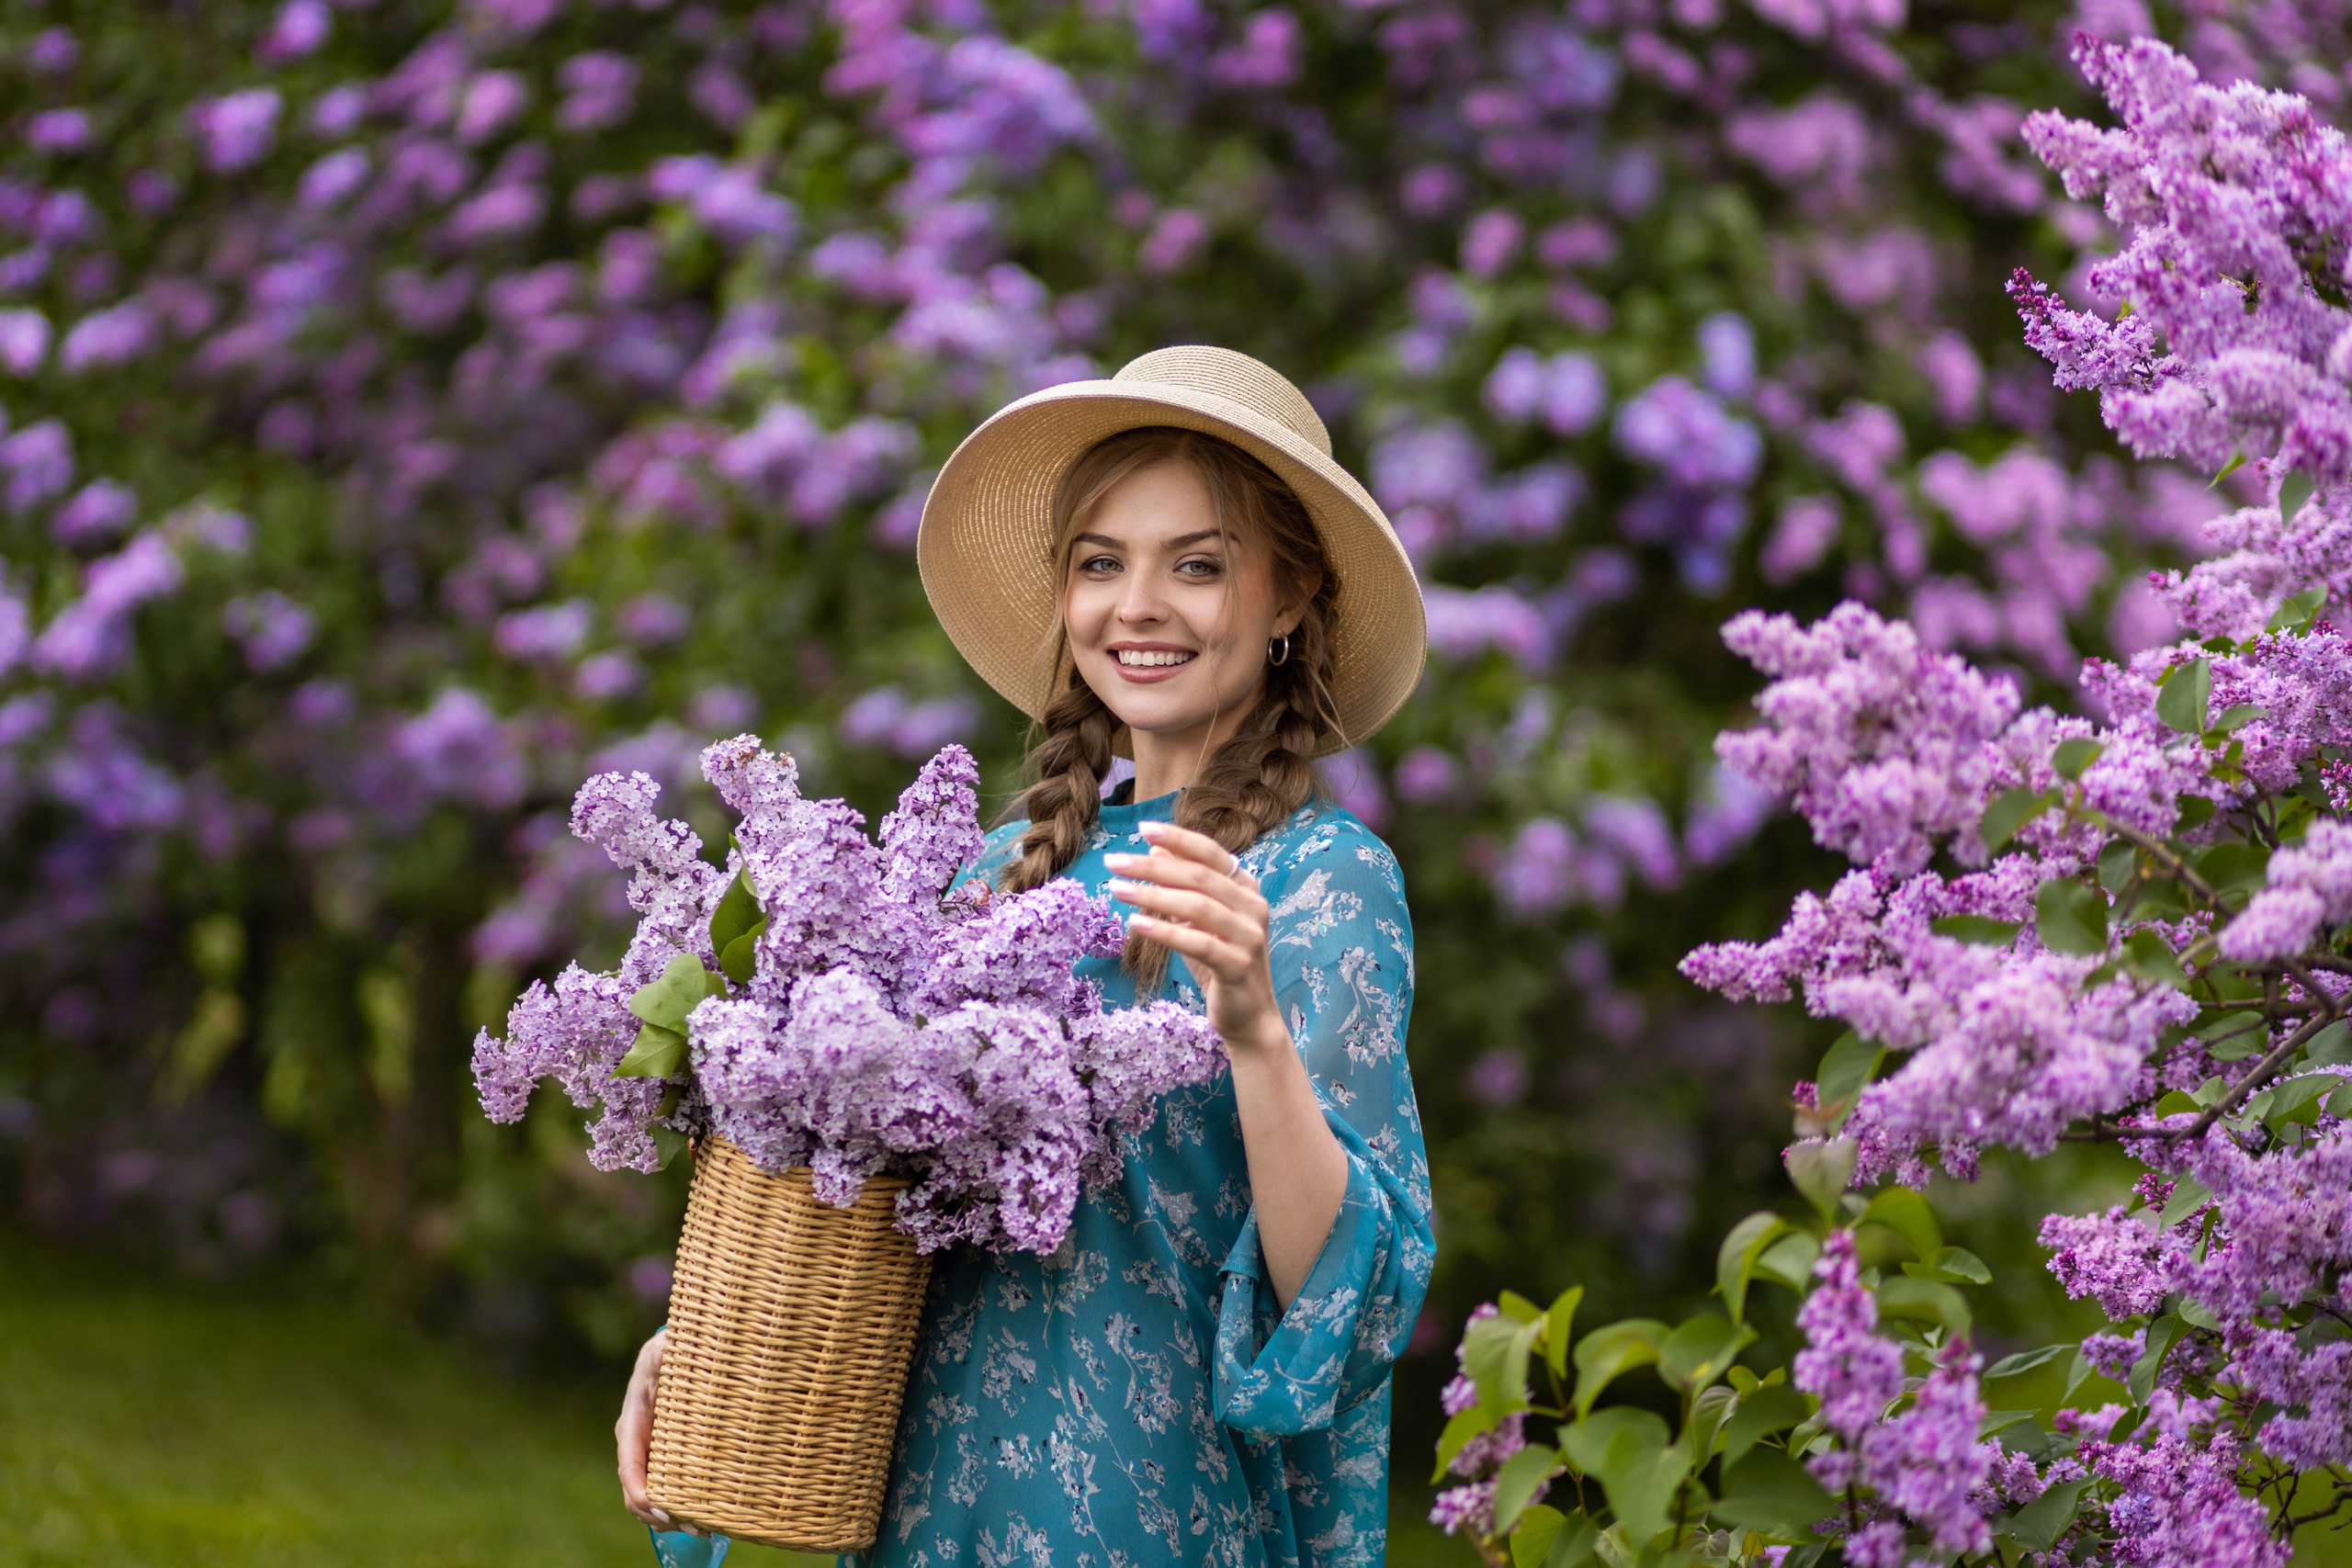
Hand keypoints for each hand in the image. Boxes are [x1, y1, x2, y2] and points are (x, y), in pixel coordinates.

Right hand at [616, 1327, 700, 1534]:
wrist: (670, 1355)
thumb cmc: (668, 1353)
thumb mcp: (665, 1350)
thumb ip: (665, 1354)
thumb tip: (667, 1351)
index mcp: (631, 1425)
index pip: (629, 1468)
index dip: (643, 1495)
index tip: (663, 1512)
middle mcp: (635, 1447)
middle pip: (637, 1495)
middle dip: (662, 1517)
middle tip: (697, 1528)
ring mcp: (648, 1457)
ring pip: (650, 1501)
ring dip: (673, 1519)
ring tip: (706, 1529)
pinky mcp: (663, 1461)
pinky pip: (664, 1492)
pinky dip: (680, 1509)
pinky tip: (707, 1517)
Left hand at [1106, 819, 1286, 1055]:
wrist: (1248, 1015)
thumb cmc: (1219, 962)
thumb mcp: (1199, 921)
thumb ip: (1183, 886)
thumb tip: (1156, 851)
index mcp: (1246, 888)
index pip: (1211, 853)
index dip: (1178, 839)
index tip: (1143, 829)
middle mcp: (1253, 906)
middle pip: (1199, 876)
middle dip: (1152, 866)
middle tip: (1114, 861)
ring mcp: (1249, 937)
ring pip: (1197, 906)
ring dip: (1152, 895)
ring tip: (1117, 889)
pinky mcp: (1238, 966)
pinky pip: (1198, 943)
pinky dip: (1165, 931)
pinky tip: (1135, 924)